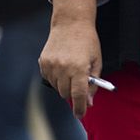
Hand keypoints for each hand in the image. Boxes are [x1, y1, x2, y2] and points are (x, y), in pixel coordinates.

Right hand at [39, 0, 102, 118]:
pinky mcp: (42, 62)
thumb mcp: (97, 61)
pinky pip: (49, 79)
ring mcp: (50, 65)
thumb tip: (89, 102)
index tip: (81, 115)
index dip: (80, 108)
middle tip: (80, 86)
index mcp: (79, 68)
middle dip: (74, 94)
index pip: (78, 95)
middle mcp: (63, 68)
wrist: (71, 24)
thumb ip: (93, 83)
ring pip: (57, 87)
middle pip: (66, 94)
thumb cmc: (88, 43)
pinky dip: (56, 78)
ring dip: (65, 85)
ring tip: (72, 70)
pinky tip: (63, 65)